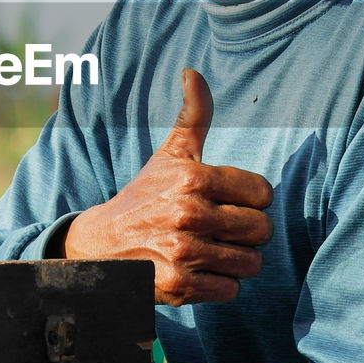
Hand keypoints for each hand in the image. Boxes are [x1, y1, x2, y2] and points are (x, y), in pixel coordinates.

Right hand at [61, 68, 271, 304]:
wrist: (101, 246)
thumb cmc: (145, 196)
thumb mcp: (169, 154)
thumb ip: (193, 115)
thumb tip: (193, 72)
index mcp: (193, 178)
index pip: (263, 194)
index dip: (249, 201)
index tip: (226, 203)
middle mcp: (188, 213)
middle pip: (262, 231)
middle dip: (247, 234)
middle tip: (220, 230)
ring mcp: (183, 251)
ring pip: (251, 263)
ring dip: (236, 261)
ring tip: (210, 251)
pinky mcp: (179, 286)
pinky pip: (231, 290)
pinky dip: (220, 285)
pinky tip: (198, 272)